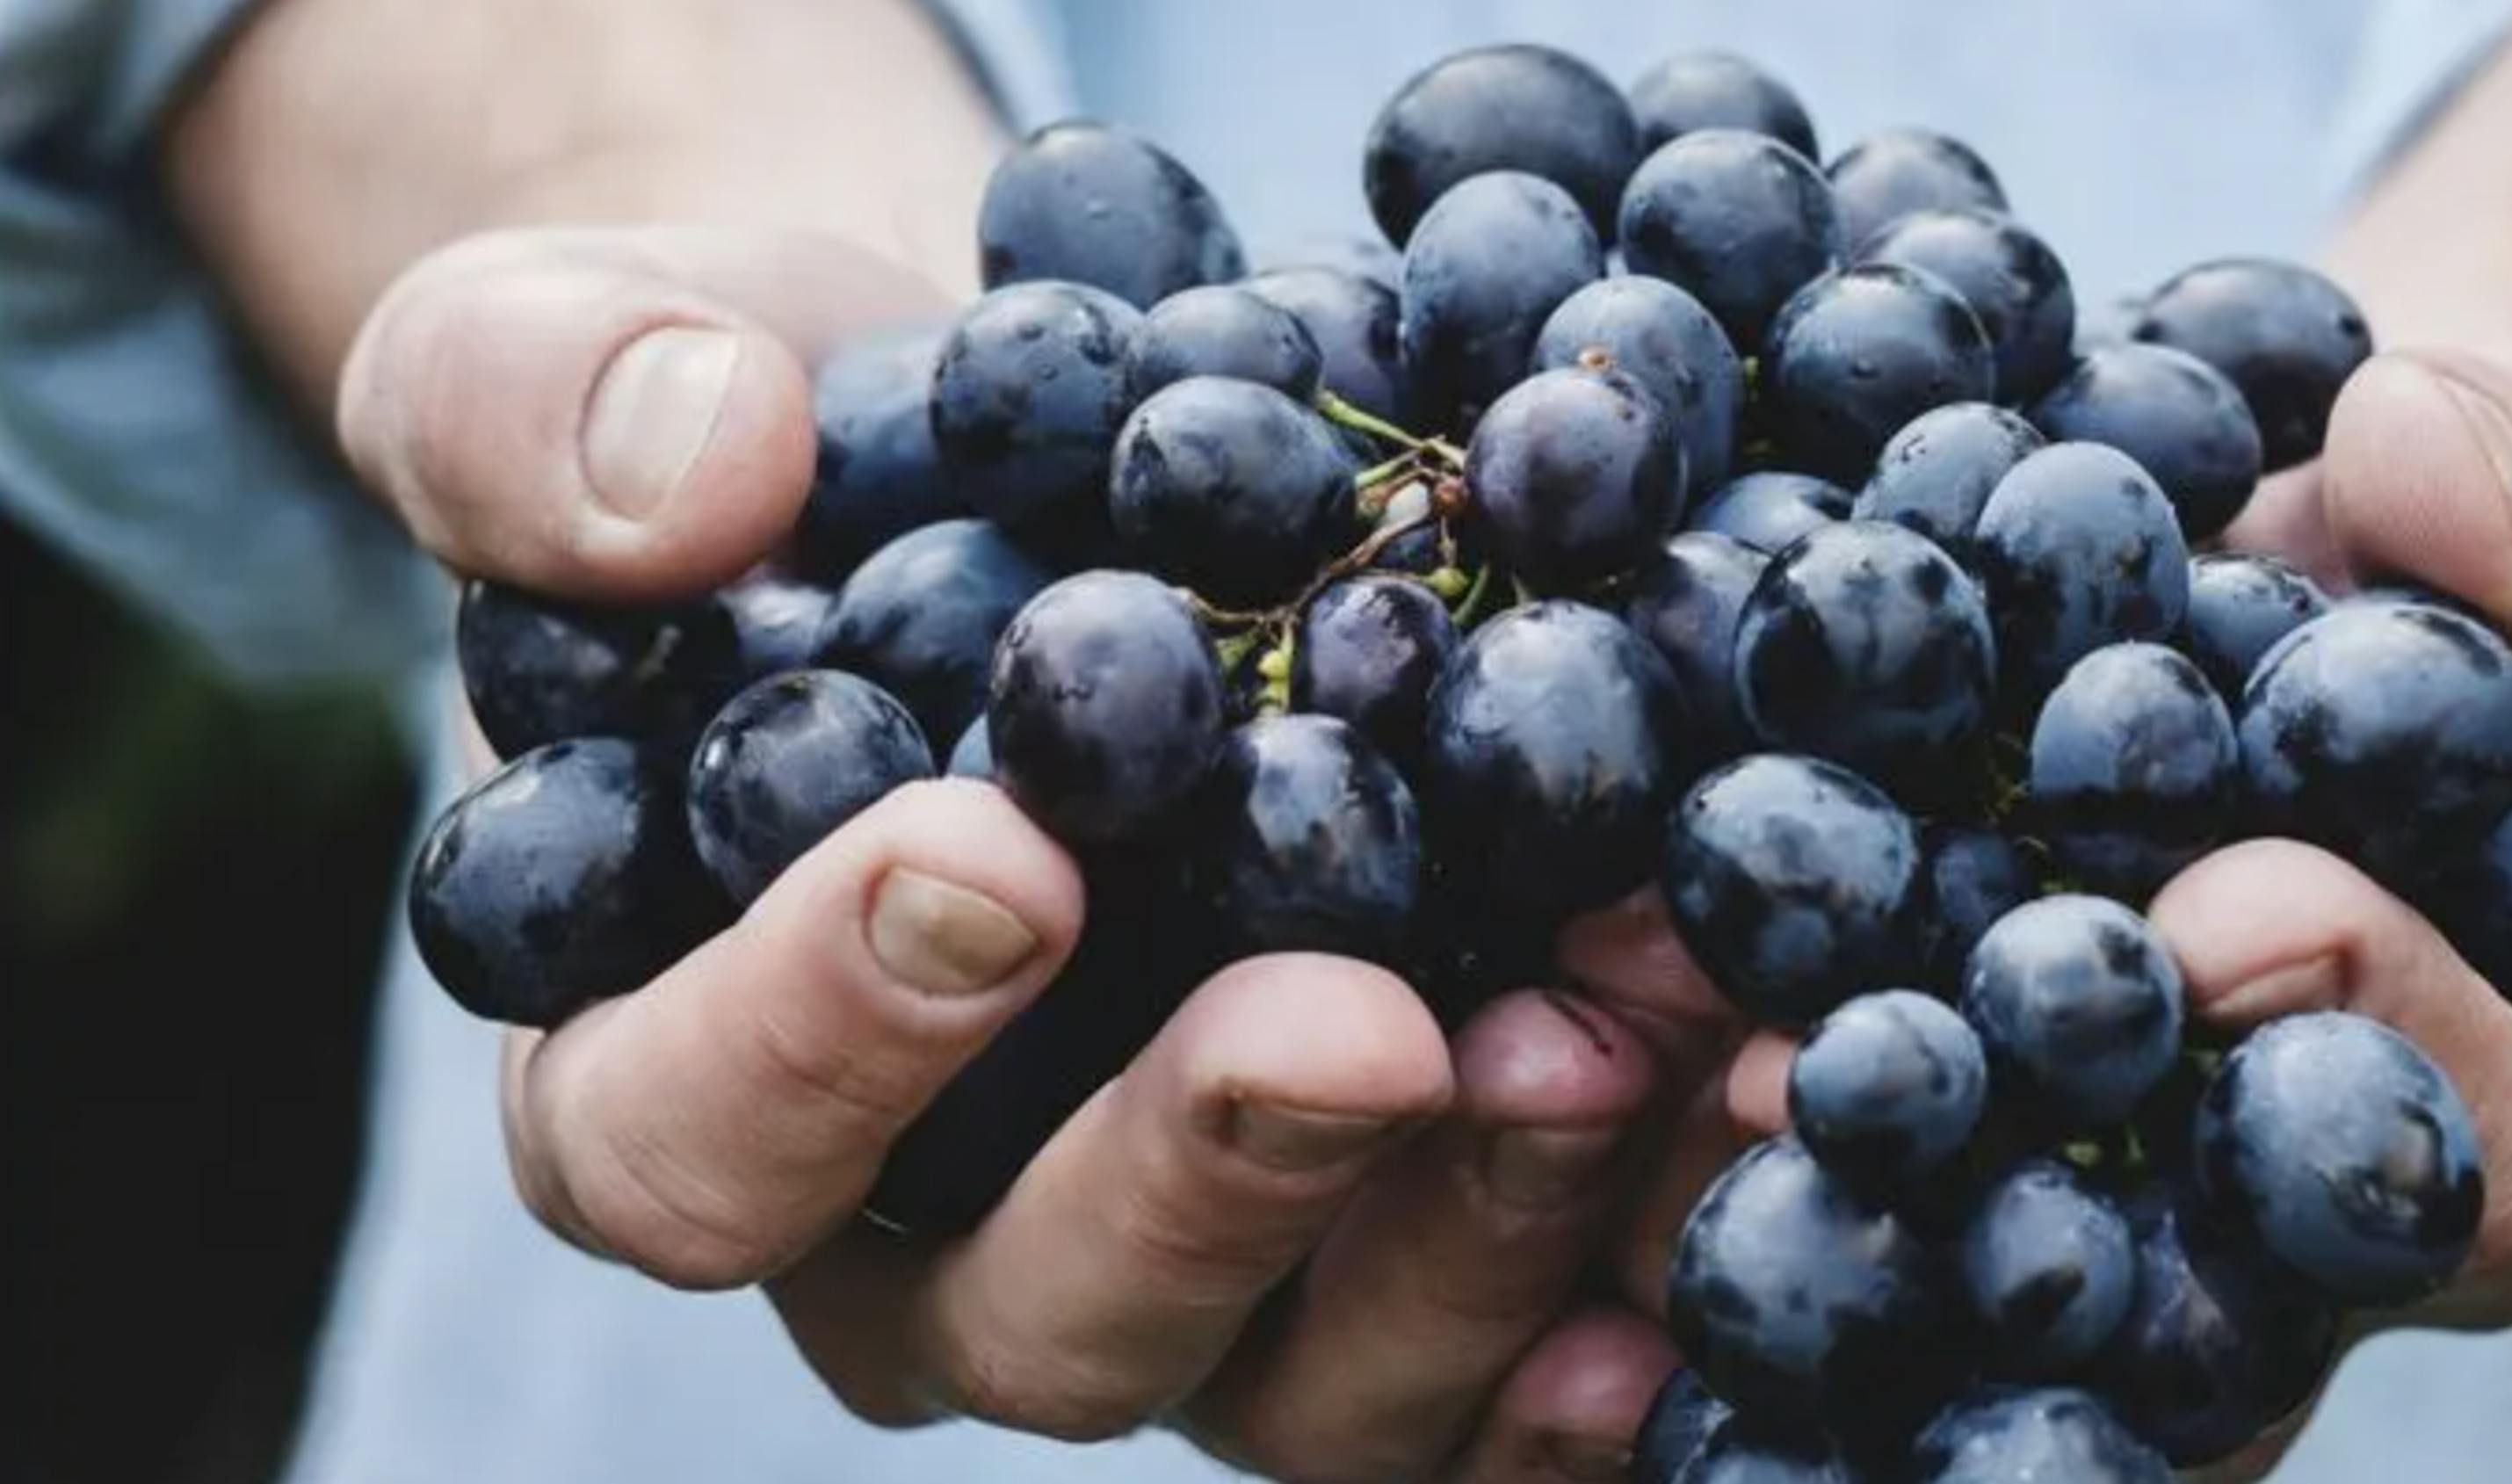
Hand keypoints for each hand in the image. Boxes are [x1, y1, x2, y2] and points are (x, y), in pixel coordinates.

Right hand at [340, 225, 1685, 1479]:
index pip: (687, 1145)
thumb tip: (688, 481)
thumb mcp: (574, 362)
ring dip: (1468, 1231)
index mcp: (672, 1075)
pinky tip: (1737, 1142)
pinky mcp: (1384, 1244)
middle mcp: (925, 1236)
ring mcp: (1182, 1265)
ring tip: (1616, 1035)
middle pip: (1035, 1317)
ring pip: (1298, 1378)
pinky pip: (1498, 1351)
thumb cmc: (770, 459)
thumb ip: (541, 412)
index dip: (819, 1041)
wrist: (1017, 474)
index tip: (995, 861)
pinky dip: (1620, 1277)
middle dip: (1208, 1182)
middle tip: (1359, 1024)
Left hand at [1497, 339, 2511, 1478]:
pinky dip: (1663, 1091)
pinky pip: (1791, 1162)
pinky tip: (1531, 1010)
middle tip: (1831, 1071)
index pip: (2479, 1160)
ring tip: (1627, 1047)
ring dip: (1780, 1175)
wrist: (2302, 558)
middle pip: (2172, 1301)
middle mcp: (2268, 1224)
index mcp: (2503, 1116)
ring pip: (1943, 1276)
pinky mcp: (1893, 1123)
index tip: (2230, 909)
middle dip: (2004, 1181)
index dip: (2371, 1040)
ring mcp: (2067, 1196)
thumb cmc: (2486, 552)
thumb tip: (2426, 470)